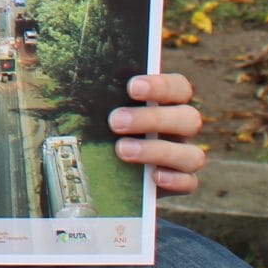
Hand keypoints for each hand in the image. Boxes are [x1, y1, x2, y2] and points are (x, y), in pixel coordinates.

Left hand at [109, 71, 204, 193]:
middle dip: (152, 119)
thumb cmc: (103, 125)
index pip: (179, 87)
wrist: (103, 166)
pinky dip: (174, 180)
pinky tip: (153, 176)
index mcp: (168, 102)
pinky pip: (190, 182)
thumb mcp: (99, 109)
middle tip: (115, 121)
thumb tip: (75, 85)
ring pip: (192, 154)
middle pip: (188, 118)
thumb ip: (97, 97)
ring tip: (122, 150)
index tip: (131, 87)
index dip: (161, 86)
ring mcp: (184, 155)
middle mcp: (181, 127)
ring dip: (157, 151)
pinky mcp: (182, 182)